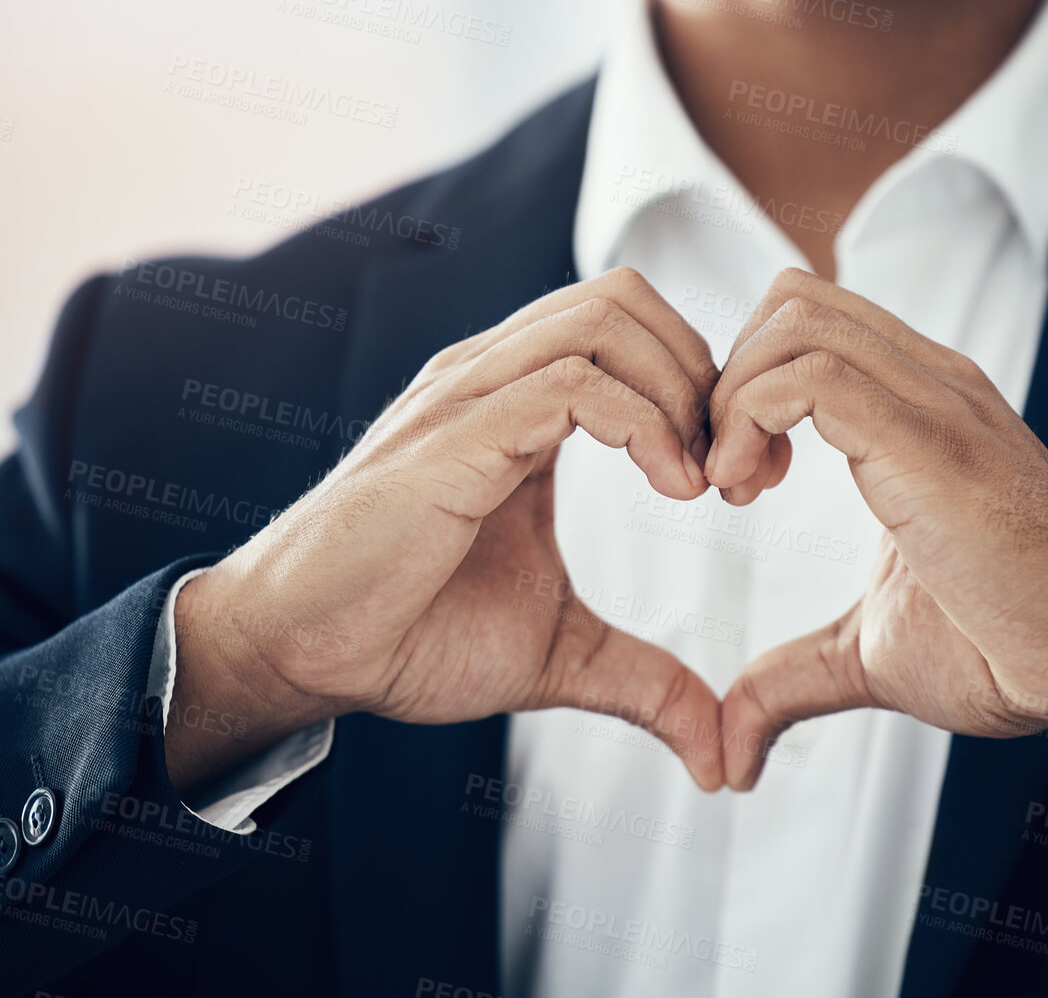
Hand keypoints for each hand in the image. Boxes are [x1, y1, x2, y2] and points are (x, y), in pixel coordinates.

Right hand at [166, 269, 727, 794]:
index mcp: (516, 402)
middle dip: (705, 372)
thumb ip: (645, 678)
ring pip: (604, 320)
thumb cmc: (411, 634)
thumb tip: (719, 751)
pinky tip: (672, 489)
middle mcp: (492, 378)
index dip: (705, 384)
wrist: (302, 654)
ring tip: (705, 484)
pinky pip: (572, 383)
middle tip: (738, 472)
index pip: (629, 324)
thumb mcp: (559, 653)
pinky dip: (645, 424)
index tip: (745, 477)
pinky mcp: (455, 438)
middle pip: (625, 297)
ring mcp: (469, 397)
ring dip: (682, 392)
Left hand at [706, 269, 1047, 788]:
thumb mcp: (871, 653)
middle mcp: (928, 384)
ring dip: (732, 398)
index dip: (744, 384)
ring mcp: (934, 402)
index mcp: (919, 408)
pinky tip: (750, 491)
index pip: (809, 322)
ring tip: (734, 488)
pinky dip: (748, 420)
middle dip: (725, 378)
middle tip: (724, 476)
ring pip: (795, 321)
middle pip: (791, 300)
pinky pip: (809, 376)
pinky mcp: (928, 442)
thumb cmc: (1011, 651)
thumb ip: (794, 677)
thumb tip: (732, 745)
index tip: (733, 476)